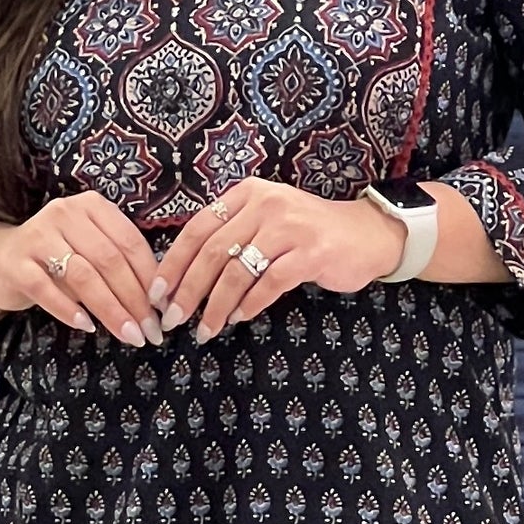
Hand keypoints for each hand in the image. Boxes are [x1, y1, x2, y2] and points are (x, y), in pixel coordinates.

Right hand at [0, 194, 166, 346]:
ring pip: (83, 276)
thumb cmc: (58, 259)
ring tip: (128, 335)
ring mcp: (37, 236)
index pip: (130, 243)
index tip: (163, 310)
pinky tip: (87, 326)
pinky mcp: (16, 263)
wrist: (1, 260)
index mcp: (91, 206)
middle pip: (110, 260)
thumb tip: (158, 303)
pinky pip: (46, 289)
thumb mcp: (91, 252)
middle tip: (149, 332)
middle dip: (134, 300)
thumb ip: (120, 266)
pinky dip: (69, 310)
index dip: (151, 279)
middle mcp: (65, 213)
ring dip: (110, 309)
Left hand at [157, 176, 397, 338]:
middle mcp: (266, 205)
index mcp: (247, 194)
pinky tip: (239, 318)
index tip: (157, 292)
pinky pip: (269, 284)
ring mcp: (290, 228)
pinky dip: (250, 305)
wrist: (366, 234)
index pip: (196, 229)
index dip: (172, 263)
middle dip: (187, 291)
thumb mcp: (266, 221)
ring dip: (216, 306)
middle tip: (173, 318)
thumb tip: (183, 277)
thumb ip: (231, 236)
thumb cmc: (308, 233)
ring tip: (205, 329)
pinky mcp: (311, 253)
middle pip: (212, 253)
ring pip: (237, 272)